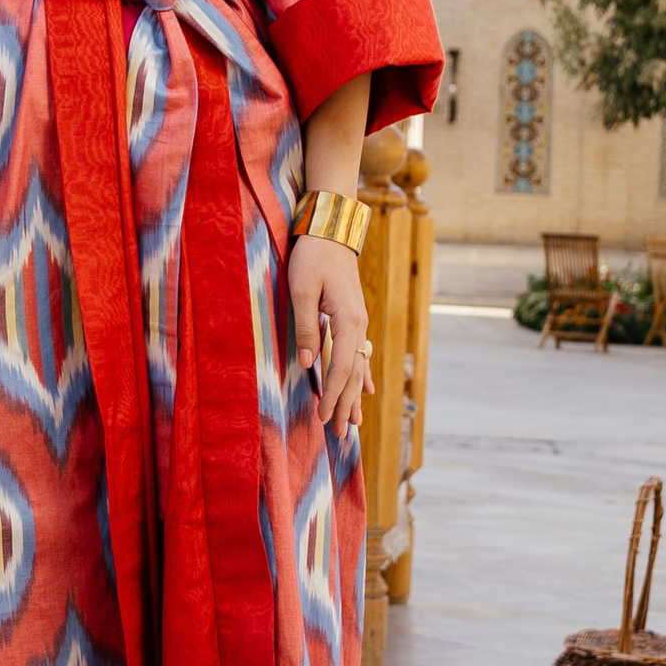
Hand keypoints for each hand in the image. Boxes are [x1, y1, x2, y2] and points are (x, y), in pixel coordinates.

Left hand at [288, 235, 369, 439]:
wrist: (330, 230)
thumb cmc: (312, 257)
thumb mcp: (301, 289)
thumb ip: (306, 327)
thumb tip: (309, 363)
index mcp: (347, 320)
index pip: (341, 368)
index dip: (332, 395)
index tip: (323, 417)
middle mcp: (358, 325)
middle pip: (353, 373)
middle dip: (346, 405)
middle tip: (340, 435)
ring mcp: (358, 322)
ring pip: (358, 366)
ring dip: (354, 396)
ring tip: (353, 423)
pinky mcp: (352, 317)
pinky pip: (359, 353)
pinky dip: (359, 375)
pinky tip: (363, 390)